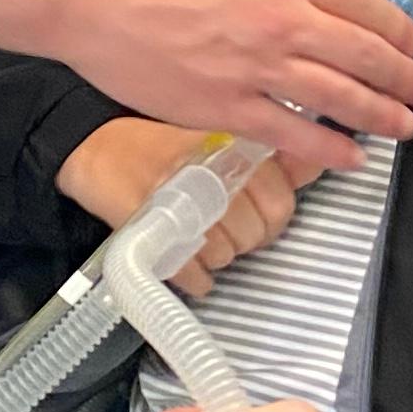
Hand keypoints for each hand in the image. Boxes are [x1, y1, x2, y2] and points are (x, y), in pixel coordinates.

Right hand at [54, 117, 321, 293]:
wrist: (93, 147)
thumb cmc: (160, 144)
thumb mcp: (220, 135)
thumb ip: (273, 155)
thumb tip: (319, 163)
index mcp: (234, 148)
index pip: (282, 202)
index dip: (271, 213)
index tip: (252, 206)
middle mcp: (212, 174)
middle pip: (259, 233)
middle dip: (246, 235)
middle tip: (222, 221)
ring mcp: (182, 205)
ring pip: (228, 256)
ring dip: (215, 252)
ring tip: (195, 230)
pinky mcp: (153, 234)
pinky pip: (195, 276)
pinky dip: (192, 274)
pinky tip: (180, 253)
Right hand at [56, 0, 412, 159]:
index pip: (364, 2)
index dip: (398, 28)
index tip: (412, 42)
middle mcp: (280, 17)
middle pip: (366, 52)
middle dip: (405, 77)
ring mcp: (256, 65)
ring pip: (342, 97)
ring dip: (383, 114)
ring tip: (405, 125)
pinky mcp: (225, 106)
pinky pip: (293, 134)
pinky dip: (329, 149)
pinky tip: (351, 156)